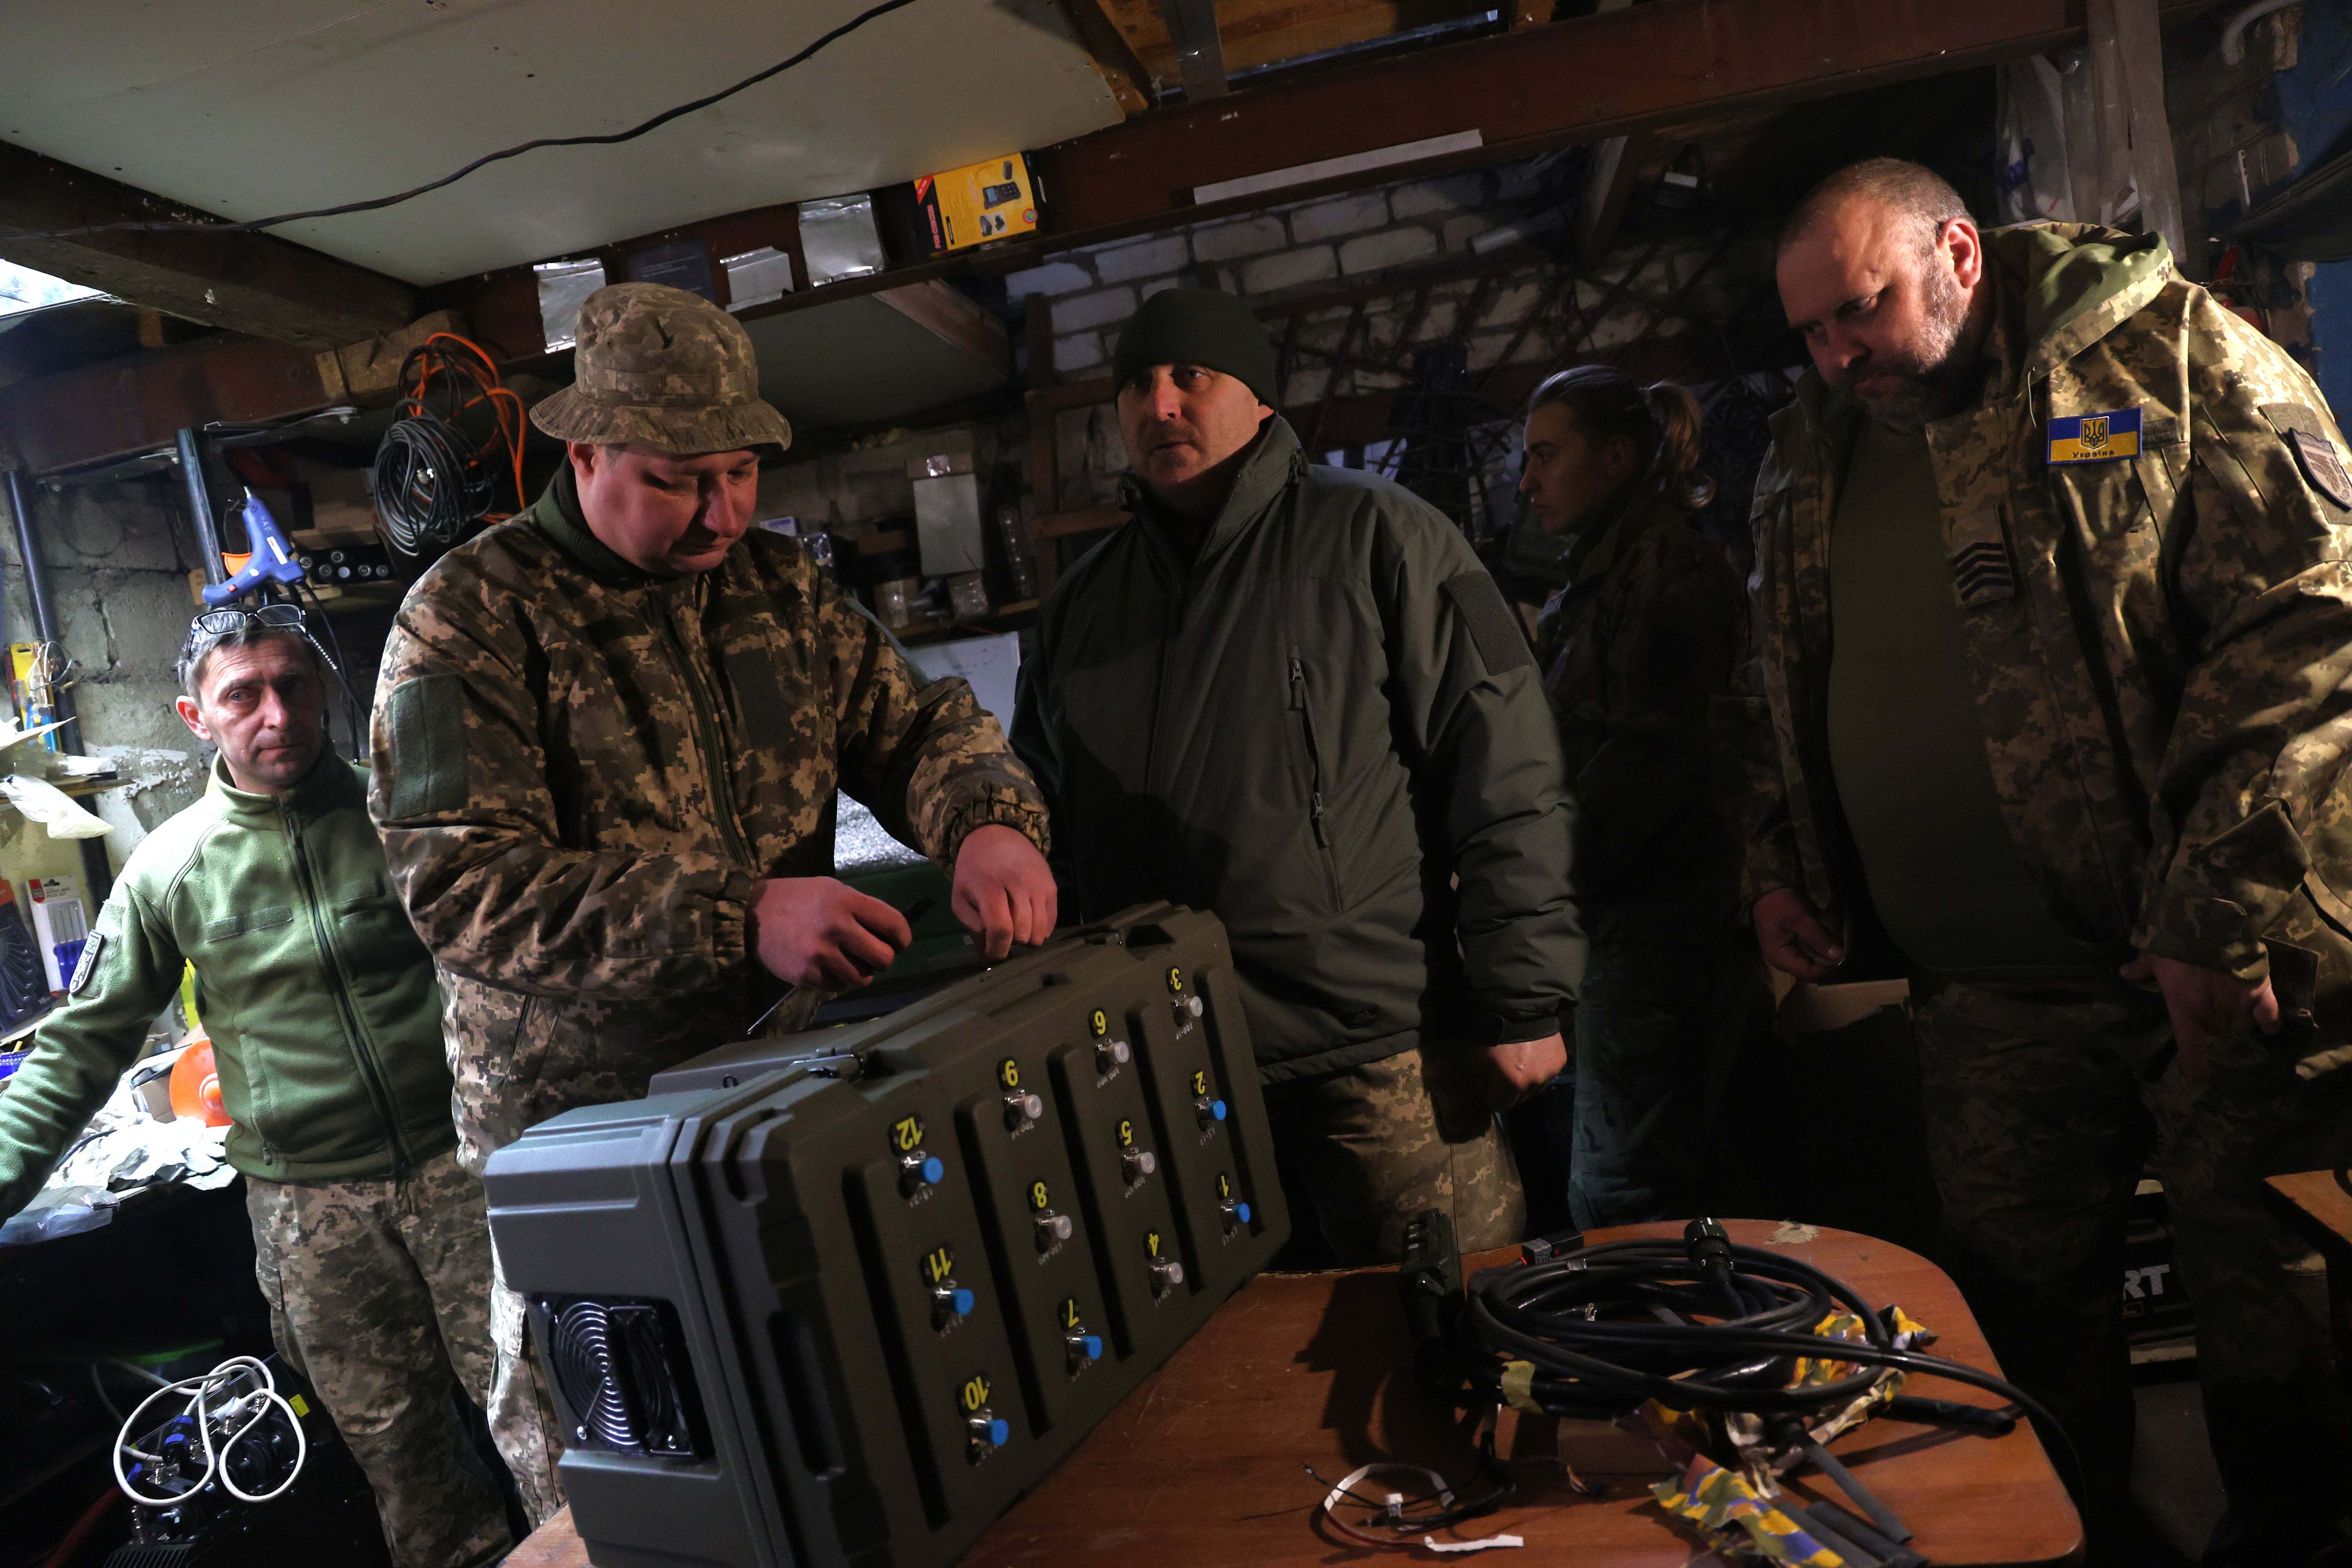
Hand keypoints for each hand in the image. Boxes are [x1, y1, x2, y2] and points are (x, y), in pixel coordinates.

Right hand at [747, 877, 909, 987]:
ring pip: (862, 978)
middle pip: (884, 958)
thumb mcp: (831, 890)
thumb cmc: (796, 898)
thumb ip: (860, 909)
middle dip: (883, 960)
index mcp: (847, 901)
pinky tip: (824, 967)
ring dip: (859, 973)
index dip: (902, 938)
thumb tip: (888, 934)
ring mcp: (821, 954)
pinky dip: (836, 981)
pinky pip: (837, 987)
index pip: (894, 925)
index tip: (898, 943)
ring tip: (846, 962)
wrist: (750, 914)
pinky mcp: (806, 975)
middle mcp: (837, 927)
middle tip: (872, 957)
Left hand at [951, 824, 1057, 960]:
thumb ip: (973, 928)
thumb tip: (987, 959)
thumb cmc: (973, 870)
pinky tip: (1028, 924)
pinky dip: (1040, 930)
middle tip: (1002, 939)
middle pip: (1023, 932)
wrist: (996, 835)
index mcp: (990, 886)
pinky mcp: (1052, 886)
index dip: (997, 950)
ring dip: (1027, 939)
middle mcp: (1019, 883)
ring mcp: (1039, 884)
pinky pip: (1052, 921)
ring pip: (1040, 930)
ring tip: (1015, 932)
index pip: (1001, 928)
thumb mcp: (961, 897)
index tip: (993, 958)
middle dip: (1011, 944)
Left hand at [1475, 1032, 1566, 1110]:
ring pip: (1535, 1087)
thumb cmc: (1492, 1033)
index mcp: (1512, 1085)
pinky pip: (1547, 1073)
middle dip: (1509, 1088)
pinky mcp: (1559, 1061)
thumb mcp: (1476, 1059)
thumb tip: (1488, 1086)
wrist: (1518, 1006)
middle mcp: (1534, 1083)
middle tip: (1503, 1068)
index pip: (1499, 1105)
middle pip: (1518, 1098)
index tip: (1488, 1080)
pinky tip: (1533, 1052)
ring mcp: (1549, 1073)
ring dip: (1526, 1079)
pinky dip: (1539, 1067)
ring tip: (1519, 1059)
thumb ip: (1482, 1079)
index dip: (1490, 1093)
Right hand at [1753, 887, 1842, 980]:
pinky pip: (1805, 954)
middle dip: (1825, 961)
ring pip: (1808, 963)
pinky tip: (1823, 939)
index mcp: (1780, 958)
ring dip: (1821, 954)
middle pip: (1809, 971)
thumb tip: (1839, 955)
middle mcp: (1781, 962)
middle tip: (1840, 947)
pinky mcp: (1787, 948)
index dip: (1828, 967)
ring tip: (1833, 942)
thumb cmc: (1780, 905)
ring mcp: (1784, 955)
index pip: (1809, 973)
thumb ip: (1818, 938)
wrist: (1764, 891)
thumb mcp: (1801, 919)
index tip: (1842, 954)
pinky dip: (1816, 949)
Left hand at [2119, 950, 2279, 1084]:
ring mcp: (2238, 1003)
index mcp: (2185, 1008)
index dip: (2195, 1065)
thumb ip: (2141, 967)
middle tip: (2211, 1002)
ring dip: (2238, 1017)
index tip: (2199, 1081)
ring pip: (2241, 1024)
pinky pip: (2270, 1017)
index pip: (2189, 1046)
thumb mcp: (2153, 954)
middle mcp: (2212, 1012)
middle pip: (2218, 1030)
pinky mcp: (2260, 992)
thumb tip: (2124, 972)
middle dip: (2215, 1021)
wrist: (2211, 923)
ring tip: (2234, 1001)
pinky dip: (2269, 1022)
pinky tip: (2268, 1024)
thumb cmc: (2176, 941)